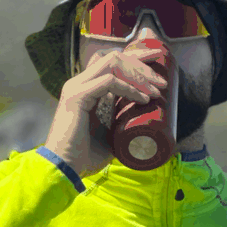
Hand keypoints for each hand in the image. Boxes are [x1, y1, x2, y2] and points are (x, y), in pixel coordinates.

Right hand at [42, 45, 167, 177]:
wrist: (64, 169)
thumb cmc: (85, 156)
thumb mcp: (110, 133)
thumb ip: (121, 119)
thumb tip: (146, 119)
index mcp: (87, 89)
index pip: (111, 63)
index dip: (135, 59)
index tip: (157, 61)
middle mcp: (80, 83)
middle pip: (114, 57)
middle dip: (141, 62)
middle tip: (162, 79)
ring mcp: (77, 87)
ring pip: (112, 63)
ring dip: (138, 74)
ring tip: (156, 89)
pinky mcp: (78, 96)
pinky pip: (109, 82)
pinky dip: (129, 88)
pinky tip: (143, 99)